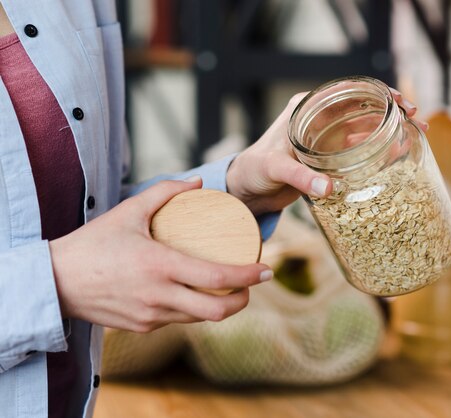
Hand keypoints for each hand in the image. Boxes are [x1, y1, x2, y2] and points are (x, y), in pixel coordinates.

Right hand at [49, 177, 271, 332]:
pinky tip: (196, 294)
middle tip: (253, 284)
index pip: (217, 278)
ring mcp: (151, 316)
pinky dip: (195, 309)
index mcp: (160, 266)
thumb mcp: (128, 210)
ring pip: (200, 318)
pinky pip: (179, 320)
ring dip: (221, 306)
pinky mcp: (142, 327)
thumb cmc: (93, 243)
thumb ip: (164, 192)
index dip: (248, 277)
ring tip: (230, 287)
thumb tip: (197, 183)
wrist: (55, 282)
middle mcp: (160, 296)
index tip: (266, 270)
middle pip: (218, 310)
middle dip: (244, 299)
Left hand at [226, 89, 423, 214]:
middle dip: (393, 111)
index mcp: (306, 108)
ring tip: (417, 136)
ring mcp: (327, 138)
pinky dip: (380, 151)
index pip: (348, 91)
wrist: (246, 190)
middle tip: (418, 120)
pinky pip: (360, 150)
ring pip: (366, 128)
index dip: (377, 93)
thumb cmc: (254, 170)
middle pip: (364, 108)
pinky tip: (398, 155)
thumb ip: (301, 177)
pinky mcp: (331, 158)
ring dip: (391, 131)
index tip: (400, 102)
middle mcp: (320, 118)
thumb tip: (330, 189)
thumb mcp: (275, 169)